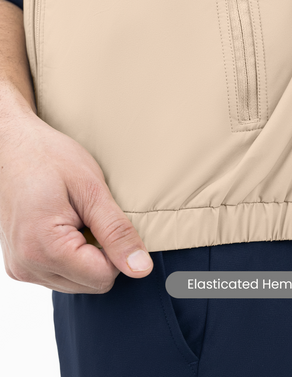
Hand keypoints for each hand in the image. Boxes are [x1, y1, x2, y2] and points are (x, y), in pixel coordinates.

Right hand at [0, 108, 152, 293]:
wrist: (12, 146)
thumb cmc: (49, 158)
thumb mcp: (93, 191)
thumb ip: (117, 233)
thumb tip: (141, 268)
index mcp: (44, 249)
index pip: (103, 277)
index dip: (117, 251)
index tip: (108, 221)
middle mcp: (28, 266)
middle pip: (91, 284)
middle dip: (103, 253)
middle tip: (90, 216)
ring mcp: (22, 267)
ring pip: (78, 281)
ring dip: (88, 254)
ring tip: (76, 218)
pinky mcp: (22, 263)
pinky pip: (62, 272)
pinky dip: (73, 253)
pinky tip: (67, 225)